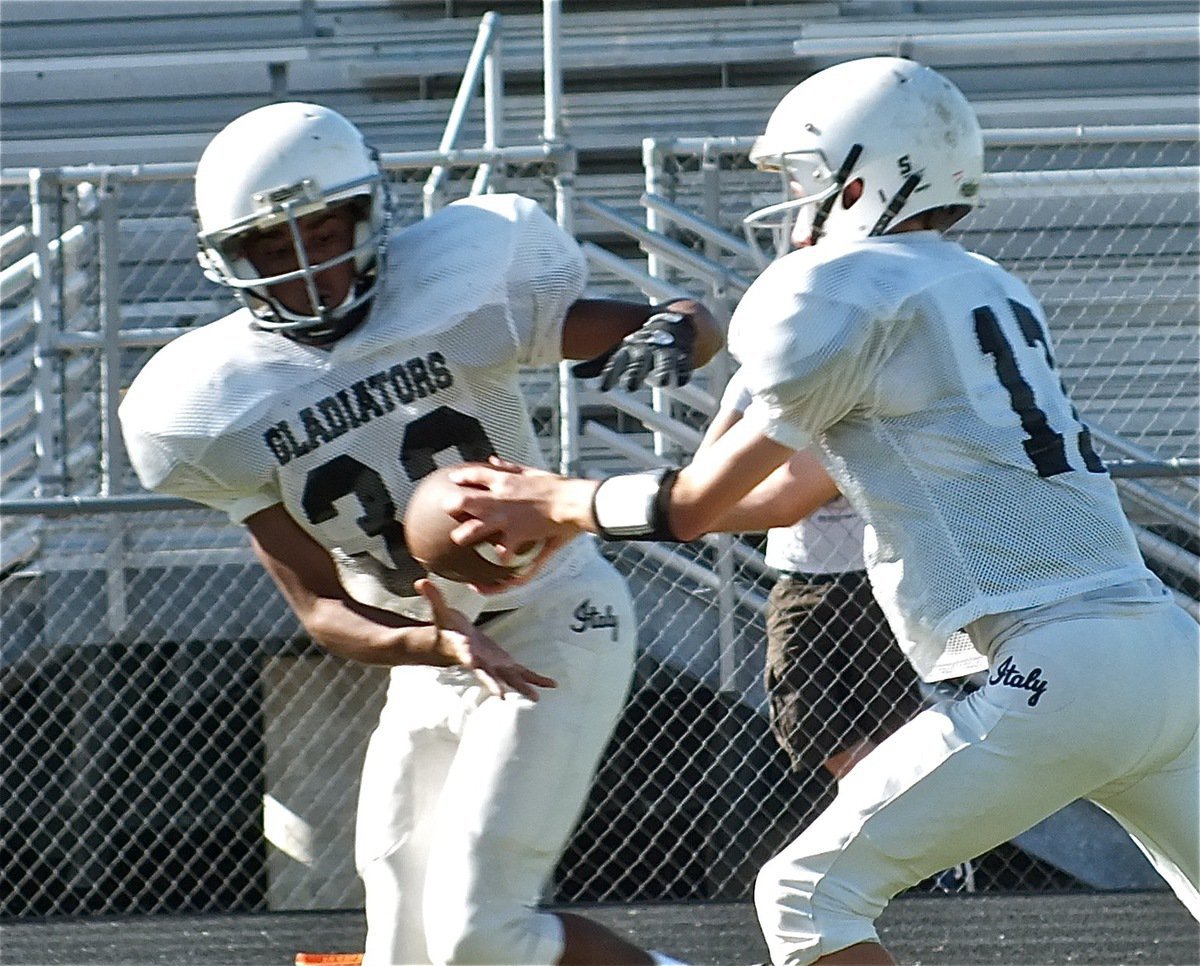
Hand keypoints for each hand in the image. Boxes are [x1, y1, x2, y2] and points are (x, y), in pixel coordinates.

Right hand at [416, 579, 556, 700]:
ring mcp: (493, 665)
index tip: (470, 663)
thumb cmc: (446, 628)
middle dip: (494, 684)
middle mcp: (479, 662)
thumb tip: (420, 581)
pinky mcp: (504, 664)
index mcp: (464, 649)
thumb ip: (434, 598)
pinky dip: (535, 678)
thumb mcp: (440, 612)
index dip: (468, 659)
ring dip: (522, 686)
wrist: (453, 645)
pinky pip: (521, 673)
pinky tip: (550, 684)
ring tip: (535, 697)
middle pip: (487, 674)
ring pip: (509, 678)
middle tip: (501, 697)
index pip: (464, 654)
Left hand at [446, 459, 587, 555]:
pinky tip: (496, 559)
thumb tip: (493, 459)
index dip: (460, 477)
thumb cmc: (557, 486)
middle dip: (452, 506)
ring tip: (460, 538)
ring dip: (464, 535)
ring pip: (472, 529)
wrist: (572, 501)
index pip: (474, 474)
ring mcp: (505, 519)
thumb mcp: (531, 470)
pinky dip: (498, 557)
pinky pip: (500, 552)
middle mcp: (499, 499)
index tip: (453, 480)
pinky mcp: (516, 536)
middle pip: (464, 501)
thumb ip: (510, 466)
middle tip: (449, 510)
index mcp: (504, 480)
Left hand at [572, 311, 695, 390]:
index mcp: (629, 349)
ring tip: (663, 383)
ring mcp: (666, 349)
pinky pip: (684, 363)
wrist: (672, 323)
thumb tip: (572, 373)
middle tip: (632, 386)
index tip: (602, 389)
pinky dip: (683, 371)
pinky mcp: (683, 353)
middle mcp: (646, 348)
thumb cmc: (639, 344)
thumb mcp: (619, 352)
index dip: (610, 375)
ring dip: (663, 371)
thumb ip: (596, 366)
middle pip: (641, 362)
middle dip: (637, 372)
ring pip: (664, 361)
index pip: (618, 362)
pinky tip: (681, 382)